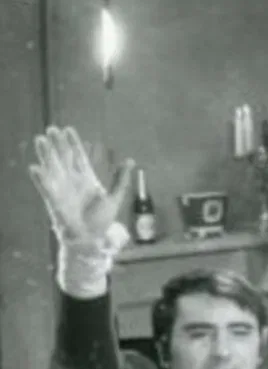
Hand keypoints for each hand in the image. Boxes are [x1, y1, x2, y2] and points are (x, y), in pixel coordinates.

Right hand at [29, 127, 133, 242]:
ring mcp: (62, 190)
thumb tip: (130, 161)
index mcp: (85, 179)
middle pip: (63, 158)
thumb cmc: (100, 220)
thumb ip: (121, 179)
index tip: (68, 129)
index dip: (73, 143)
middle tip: (52, 129)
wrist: (92, 239)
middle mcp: (71, 181)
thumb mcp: (115, 196)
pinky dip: (41, 179)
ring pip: (52, 168)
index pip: (78, 157)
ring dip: (47, 155)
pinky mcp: (55, 202)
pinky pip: (46, 189)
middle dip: (58, 144)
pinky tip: (36, 168)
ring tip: (41, 140)